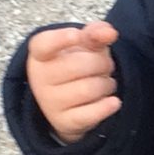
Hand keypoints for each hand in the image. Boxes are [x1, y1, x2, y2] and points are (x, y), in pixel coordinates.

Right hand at [26, 20, 119, 142]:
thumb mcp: (83, 44)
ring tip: (105, 83)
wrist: (68, 102)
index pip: (45, 44)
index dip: (61, 39)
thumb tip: (109, 33)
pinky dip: (107, 107)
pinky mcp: (63, 122)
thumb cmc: (75, 64)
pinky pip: (91, 114)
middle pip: (81, 65)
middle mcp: (39, 78)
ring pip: (90, 89)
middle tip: (105, 66)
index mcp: (40, 53)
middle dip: (103, 63)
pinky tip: (113, 102)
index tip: (77, 35)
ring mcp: (49, 102)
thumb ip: (95, 33)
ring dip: (107, 84)